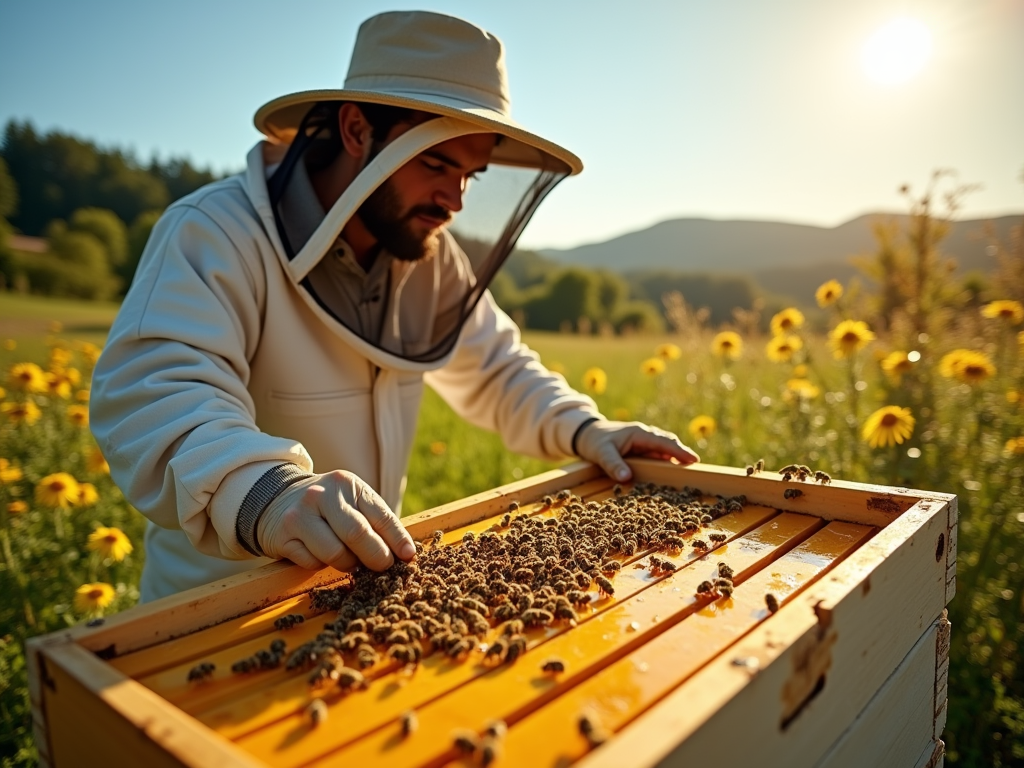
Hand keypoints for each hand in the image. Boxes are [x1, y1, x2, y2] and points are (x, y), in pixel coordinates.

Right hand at [257, 470, 414, 571]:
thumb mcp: (352, 501)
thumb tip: (406, 553)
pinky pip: (312, 563)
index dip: (398, 539)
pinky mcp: (283, 536)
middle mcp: (322, 495)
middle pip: (358, 534)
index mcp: (347, 484)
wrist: (276, 499)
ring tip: (348, 559)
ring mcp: (300, 515)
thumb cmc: (327, 506)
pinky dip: (321, 565)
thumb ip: (376, 522)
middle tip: (383, 567)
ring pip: (335, 553)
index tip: (408, 556)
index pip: (381, 515)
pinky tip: (319, 553)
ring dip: (347, 564)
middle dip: (376, 557)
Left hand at [574, 420, 699, 481]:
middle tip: (695, 467)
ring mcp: (644, 443)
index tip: (693, 459)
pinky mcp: (642, 450)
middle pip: (668, 444)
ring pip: (664, 450)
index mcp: (639, 433)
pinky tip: (670, 473)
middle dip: (682, 453)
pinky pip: (657, 456)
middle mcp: (645, 436)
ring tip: (687, 472)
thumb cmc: (595, 441)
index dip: (678, 451)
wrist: (587, 434)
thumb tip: (625, 478)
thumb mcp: (601, 453)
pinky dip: (665, 462)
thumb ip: (613, 464)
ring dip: (675, 458)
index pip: (663, 442)